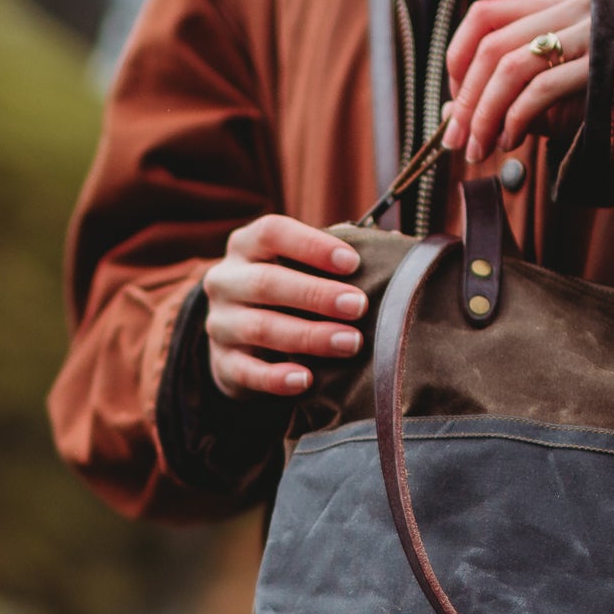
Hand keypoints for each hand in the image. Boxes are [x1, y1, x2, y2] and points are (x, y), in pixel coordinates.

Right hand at [203, 214, 367, 397]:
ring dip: (309, 336)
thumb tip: (394, 251)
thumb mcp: (297, 269)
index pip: (272, 233)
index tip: (352, 263)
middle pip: (267, 282)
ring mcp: (220, 324)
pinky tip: (307, 380)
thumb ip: (330, 262)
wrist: (241, 340)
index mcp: (246, 246)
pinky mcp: (222, 363)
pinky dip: (277, 378)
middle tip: (359, 306)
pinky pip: (247, 372)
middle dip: (317, 295)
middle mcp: (225, 281)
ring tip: (350, 343)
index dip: (312, 245)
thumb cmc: (286, 295)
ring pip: (261, 327)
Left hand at [442, 0, 590, 162]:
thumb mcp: (555, 90)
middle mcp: (569, 11)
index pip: (485, 15)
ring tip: (480, 149)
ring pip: (512, 68)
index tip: (455, 101)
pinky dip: (516, 119)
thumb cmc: (610, 98)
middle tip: (457, 141)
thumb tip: (454, 117)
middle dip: (467, 101)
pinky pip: (542, 89)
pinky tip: (511, 142)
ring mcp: (588, 36)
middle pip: (492, 48)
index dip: (458, 58)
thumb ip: (509, 96)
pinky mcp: (602, 67)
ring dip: (486, 115)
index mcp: (553, 7)